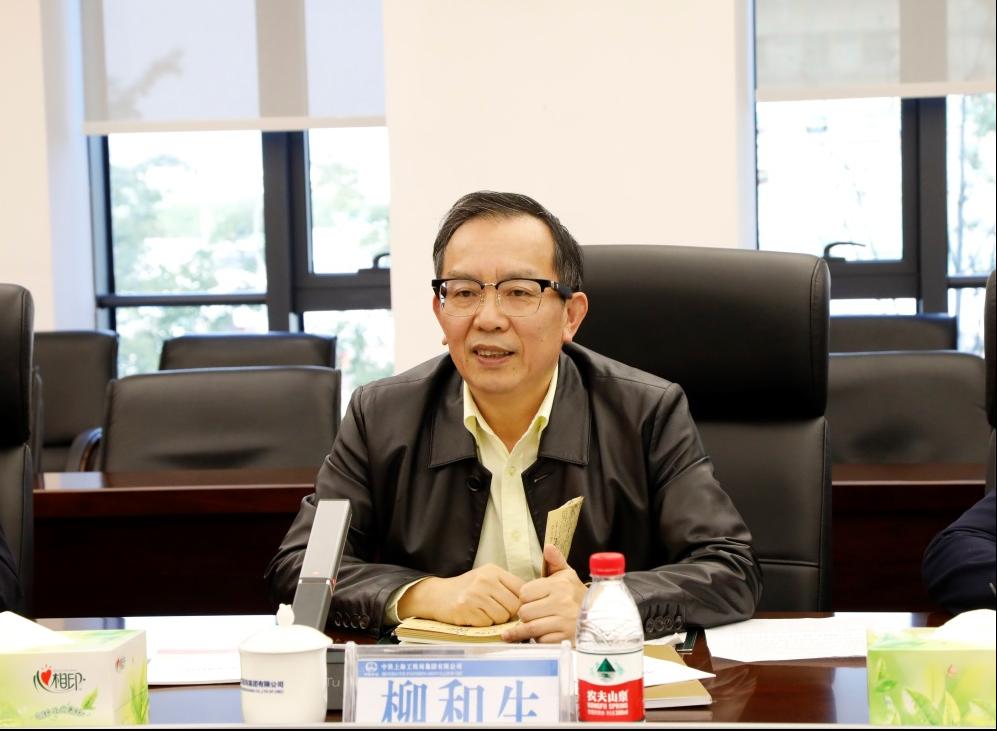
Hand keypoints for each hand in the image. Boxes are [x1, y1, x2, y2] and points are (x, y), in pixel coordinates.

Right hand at [397, 564, 523, 626]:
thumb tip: (530, 605)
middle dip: (508, 614)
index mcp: (494, 571)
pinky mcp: (466, 608)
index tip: (514, 608)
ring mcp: (475, 593)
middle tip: (495, 612)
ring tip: (483, 613)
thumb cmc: (467, 590)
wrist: (437, 595)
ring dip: (495, 620)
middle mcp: (485, 579)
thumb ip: (506, 588)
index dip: (521, 603)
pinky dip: (482, 624)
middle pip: (514, 606)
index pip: (522, 590)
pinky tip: (473, 617)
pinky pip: (487, 623)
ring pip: (502, 617)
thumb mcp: (487, 580)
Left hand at [502, 544, 586, 643]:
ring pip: (530, 628)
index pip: (524, 593)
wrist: (599, 617)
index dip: (526, 597)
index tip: (534, 599)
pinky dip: (541, 640)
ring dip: (530, 629)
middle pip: (524, 612)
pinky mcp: (566, 639)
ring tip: (537, 623)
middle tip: (536, 613)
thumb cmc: (576, 595)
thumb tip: (548, 546)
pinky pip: (541, 642)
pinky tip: (549, 634)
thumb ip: (555, 560)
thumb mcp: (567, 575)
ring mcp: (565, 622)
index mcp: (560, 585)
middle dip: (527, 614)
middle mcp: (563, 602)